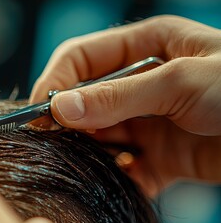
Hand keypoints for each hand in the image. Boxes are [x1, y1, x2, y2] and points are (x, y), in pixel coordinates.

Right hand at [30, 15, 220, 195]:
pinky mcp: (161, 152)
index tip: (42, 111)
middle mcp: (142, 82)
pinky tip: (131, 176)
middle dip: (71, 120)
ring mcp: (149, 118)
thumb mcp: (181, 82)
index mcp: (145, 46)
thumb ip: (118, 96)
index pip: (81, 57)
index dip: (56, 81)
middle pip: (86, 98)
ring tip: (97, 159)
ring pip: (101, 133)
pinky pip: (126, 164)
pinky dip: (121, 174)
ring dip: (95, 149)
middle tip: (57, 140)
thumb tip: (62, 108)